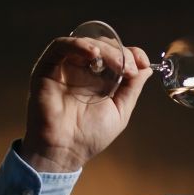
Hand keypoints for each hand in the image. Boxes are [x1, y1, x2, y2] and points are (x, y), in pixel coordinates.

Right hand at [20, 36, 152, 172]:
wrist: (65, 151)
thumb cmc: (89, 136)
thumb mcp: (120, 111)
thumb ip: (132, 88)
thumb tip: (147, 68)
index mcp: (99, 79)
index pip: (116, 54)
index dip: (131, 53)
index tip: (143, 61)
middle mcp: (82, 70)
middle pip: (103, 47)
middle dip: (121, 53)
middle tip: (130, 68)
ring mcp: (65, 68)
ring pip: (85, 43)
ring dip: (105, 49)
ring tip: (118, 64)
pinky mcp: (47, 68)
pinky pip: (60, 46)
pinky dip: (78, 44)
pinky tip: (93, 54)